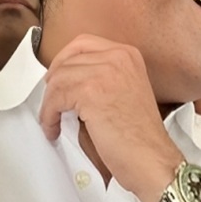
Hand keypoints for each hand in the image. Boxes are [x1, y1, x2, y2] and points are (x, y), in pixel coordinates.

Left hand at [38, 34, 182, 201]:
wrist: (151, 158)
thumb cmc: (139, 136)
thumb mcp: (125, 91)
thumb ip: (102, 77)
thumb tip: (68, 79)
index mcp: (128, 55)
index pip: (83, 43)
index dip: (64, 61)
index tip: (56, 78)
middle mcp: (118, 57)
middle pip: (67, 60)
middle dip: (53, 83)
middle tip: (51, 101)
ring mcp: (105, 72)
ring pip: (57, 79)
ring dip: (49, 104)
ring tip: (53, 122)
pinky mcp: (91, 92)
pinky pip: (55, 98)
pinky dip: (49, 116)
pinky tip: (55, 129)